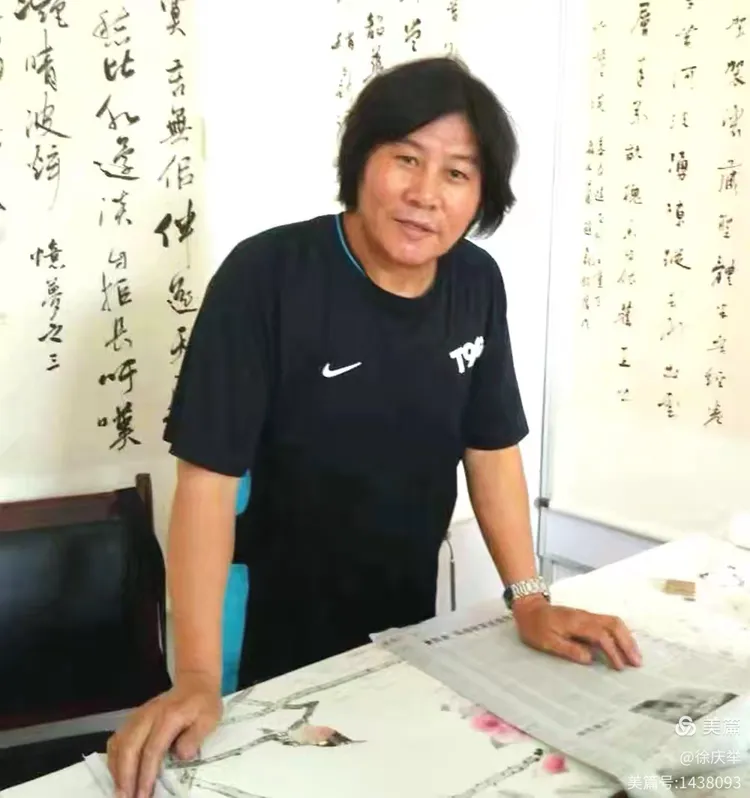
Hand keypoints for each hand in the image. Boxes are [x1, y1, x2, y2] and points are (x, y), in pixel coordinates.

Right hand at [106, 672, 222, 797]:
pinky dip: (113, 759)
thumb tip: (181, 756)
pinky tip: (118, 774)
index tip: (143, 795)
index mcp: (169, 716)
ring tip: (121, 792)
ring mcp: (138, 716)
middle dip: (125, 777)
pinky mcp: (132, 719)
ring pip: (118, 744)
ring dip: (116, 770)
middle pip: (129, 748)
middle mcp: (149, 715)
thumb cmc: (203, 704)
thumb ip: (195, 737)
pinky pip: (116, 740)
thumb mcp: (209, 719)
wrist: (194, 682)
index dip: (146, 775)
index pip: (152, 749)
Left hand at [512, 597, 641, 669]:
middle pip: (613, 624)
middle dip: (627, 643)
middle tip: (636, 662)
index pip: (601, 635)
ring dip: (626, 637)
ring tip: (634, 656)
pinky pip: (608, 622)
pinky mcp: (586, 617)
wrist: (528, 607)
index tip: (619, 667)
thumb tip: (590, 659)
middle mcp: (585, 616)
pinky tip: (623, 645)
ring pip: (613, 621)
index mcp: (576, 622)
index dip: (612, 651)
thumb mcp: (546, 641)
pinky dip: (620, 633)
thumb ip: (568, 649)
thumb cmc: (535, 627)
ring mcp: (587, 615)